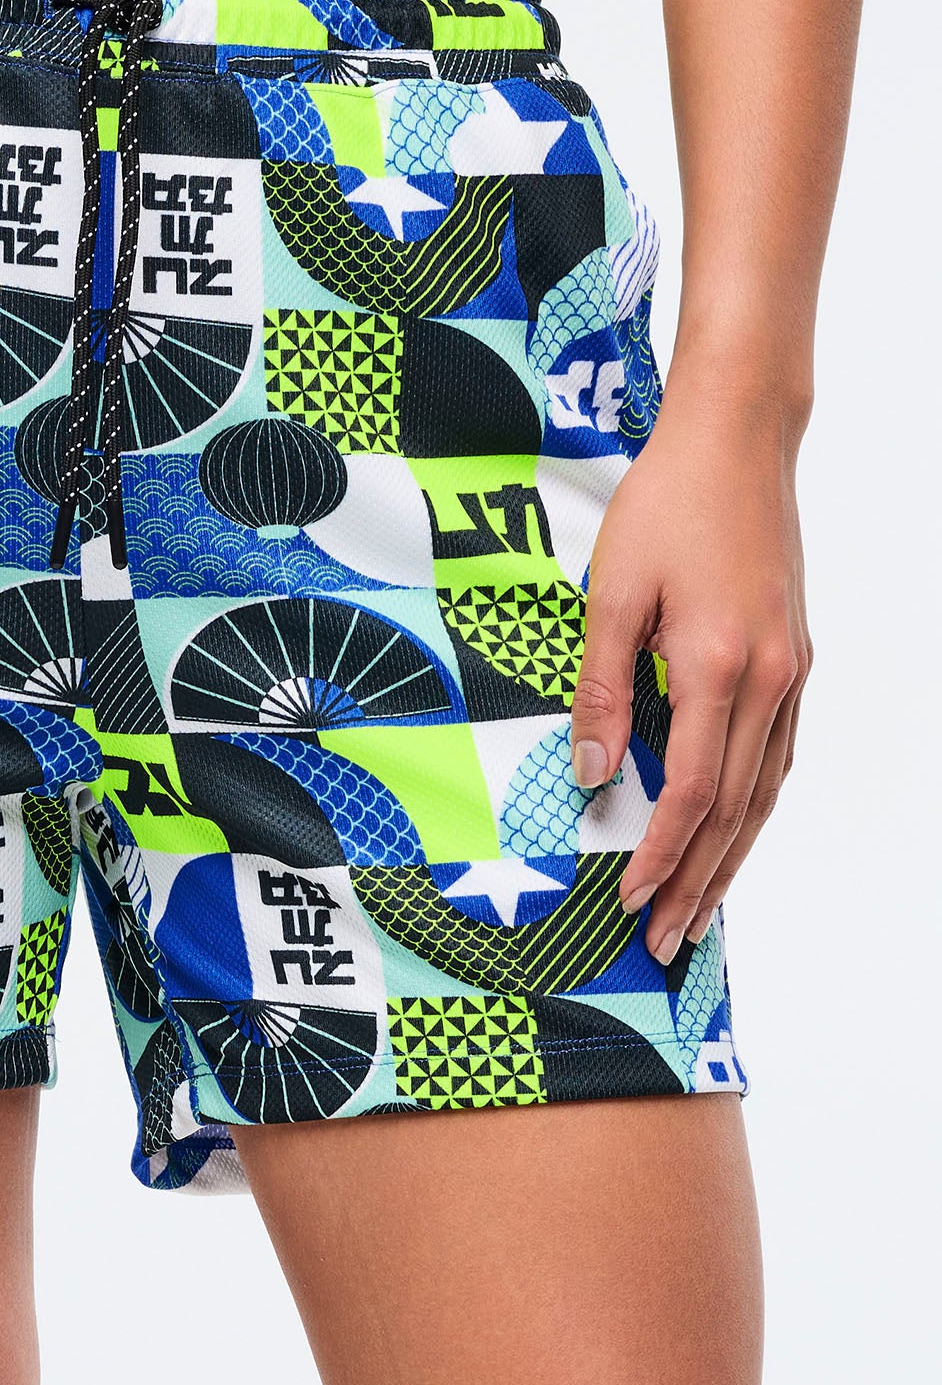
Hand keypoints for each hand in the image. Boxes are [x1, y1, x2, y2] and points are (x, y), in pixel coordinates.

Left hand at [569, 393, 809, 963]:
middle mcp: (768, 680)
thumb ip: (602, 689)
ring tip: (701, 911)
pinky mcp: (794, 656)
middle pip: (736, 810)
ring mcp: (790, 670)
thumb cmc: (665, 505)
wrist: (737, 441)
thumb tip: (590, 774)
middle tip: (668, 943)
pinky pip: (778, 754)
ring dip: (732, 857)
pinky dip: (754, 805)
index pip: (691, 792)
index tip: (630, 902)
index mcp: (717, 666)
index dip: (661, 856)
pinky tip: (733, 831)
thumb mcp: (613, 592)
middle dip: (699, 883)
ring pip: (765, 790)